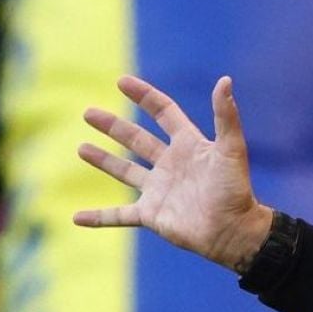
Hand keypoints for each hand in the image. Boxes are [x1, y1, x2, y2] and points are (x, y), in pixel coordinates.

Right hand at [74, 75, 272, 272]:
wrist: (233, 231)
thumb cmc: (235, 189)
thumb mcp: (231, 149)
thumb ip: (226, 116)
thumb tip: (225, 80)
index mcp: (188, 145)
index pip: (163, 113)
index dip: (145, 96)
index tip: (122, 81)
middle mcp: (171, 165)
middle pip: (136, 139)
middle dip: (112, 126)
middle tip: (88, 113)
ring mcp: (159, 190)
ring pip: (125, 171)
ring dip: (103, 161)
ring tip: (81, 148)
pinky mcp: (151, 215)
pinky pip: (119, 215)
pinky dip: (98, 217)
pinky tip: (77, 218)